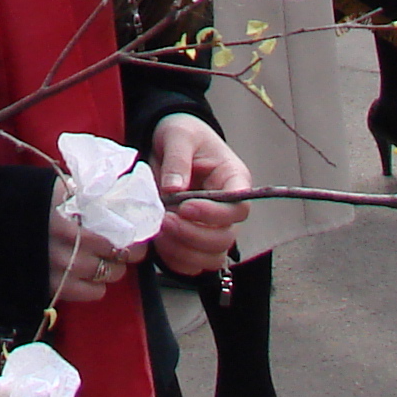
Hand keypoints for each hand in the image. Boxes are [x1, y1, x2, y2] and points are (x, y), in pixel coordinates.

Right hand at [45, 186, 142, 306]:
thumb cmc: (22, 201)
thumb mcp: (53, 188)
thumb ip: (82, 192)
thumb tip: (114, 197)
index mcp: (67, 212)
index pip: (114, 231)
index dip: (132, 236)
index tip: (138, 236)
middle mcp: (64, 241)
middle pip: (114, 255)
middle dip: (125, 254)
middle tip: (125, 250)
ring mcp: (56, 266)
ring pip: (104, 276)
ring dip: (111, 271)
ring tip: (107, 263)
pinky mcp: (50, 286)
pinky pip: (89, 294)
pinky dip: (94, 287)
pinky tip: (88, 276)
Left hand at [147, 114, 250, 278]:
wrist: (169, 140)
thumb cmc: (182, 133)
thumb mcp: (179, 136)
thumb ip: (177, 160)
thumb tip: (174, 189)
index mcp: (234, 180)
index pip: (238, 209)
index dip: (214, 215)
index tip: (185, 207)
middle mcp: (228, 208)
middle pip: (225, 239)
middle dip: (193, 235)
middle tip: (165, 220)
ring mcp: (212, 226)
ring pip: (211, 257)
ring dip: (184, 251)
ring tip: (159, 231)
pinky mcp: (193, 238)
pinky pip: (192, 263)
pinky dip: (174, 259)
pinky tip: (158, 242)